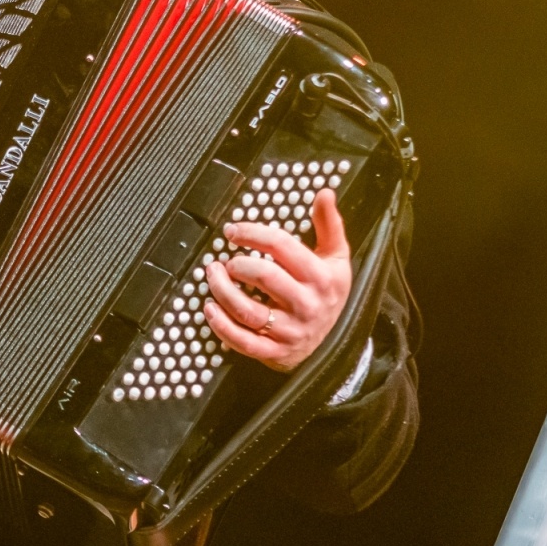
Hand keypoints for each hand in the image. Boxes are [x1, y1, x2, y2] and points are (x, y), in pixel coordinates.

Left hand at [204, 188, 351, 371]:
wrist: (334, 341)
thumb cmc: (328, 292)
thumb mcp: (336, 258)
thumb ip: (329, 224)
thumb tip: (324, 193)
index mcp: (321, 276)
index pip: (281, 246)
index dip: (252, 233)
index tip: (233, 231)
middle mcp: (306, 304)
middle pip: (264, 276)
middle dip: (237, 264)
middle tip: (224, 260)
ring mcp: (290, 331)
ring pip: (248, 310)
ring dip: (223, 291)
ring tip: (212, 276)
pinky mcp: (275, 353)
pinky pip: (244, 342)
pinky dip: (222, 326)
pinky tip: (209, 309)